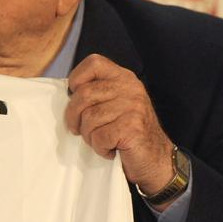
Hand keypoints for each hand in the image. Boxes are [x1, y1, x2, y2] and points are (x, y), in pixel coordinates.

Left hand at [65, 54, 175, 201]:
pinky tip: (110, 149)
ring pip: (89, 118)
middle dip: (74, 116)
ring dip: (88, 135)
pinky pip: (99, 136)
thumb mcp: (114, 103)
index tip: (75, 97)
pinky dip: (99, 147)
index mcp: (124, 77)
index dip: (76, 79)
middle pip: (83, 94)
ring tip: (100, 140)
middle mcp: (130, 88)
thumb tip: (66, 93)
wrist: (156, 158)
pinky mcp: (133, 127)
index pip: (94, 63)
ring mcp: (134, 107)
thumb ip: (96, 92)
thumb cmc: (127, 131)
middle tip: (80, 129)